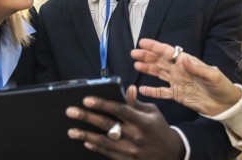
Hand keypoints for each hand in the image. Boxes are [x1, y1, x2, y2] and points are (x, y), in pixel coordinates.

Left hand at [65, 86, 184, 159]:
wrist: (171, 155)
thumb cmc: (160, 130)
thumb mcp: (153, 113)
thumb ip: (137, 103)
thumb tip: (128, 88)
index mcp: (142, 121)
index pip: (119, 110)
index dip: (102, 104)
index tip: (86, 99)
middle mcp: (135, 135)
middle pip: (107, 124)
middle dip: (86, 117)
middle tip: (71, 111)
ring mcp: (130, 150)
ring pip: (103, 141)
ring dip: (85, 135)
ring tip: (71, 131)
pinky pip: (107, 153)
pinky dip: (95, 147)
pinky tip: (84, 142)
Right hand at [132, 38, 241, 115]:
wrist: (225, 104)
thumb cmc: (222, 86)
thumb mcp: (212, 75)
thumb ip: (198, 68)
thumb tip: (184, 59)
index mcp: (187, 62)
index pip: (168, 52)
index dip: (155, 47)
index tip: (143, 42)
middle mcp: (180, 70)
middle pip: (160, 61)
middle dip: (147, 56)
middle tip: (133, 53)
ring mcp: (178, 82)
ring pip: (159, 73)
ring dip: (148, 68)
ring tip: (136, 64)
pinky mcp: (178, 94)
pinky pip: (162, 92)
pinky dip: (152, 91)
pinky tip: (143, 90)